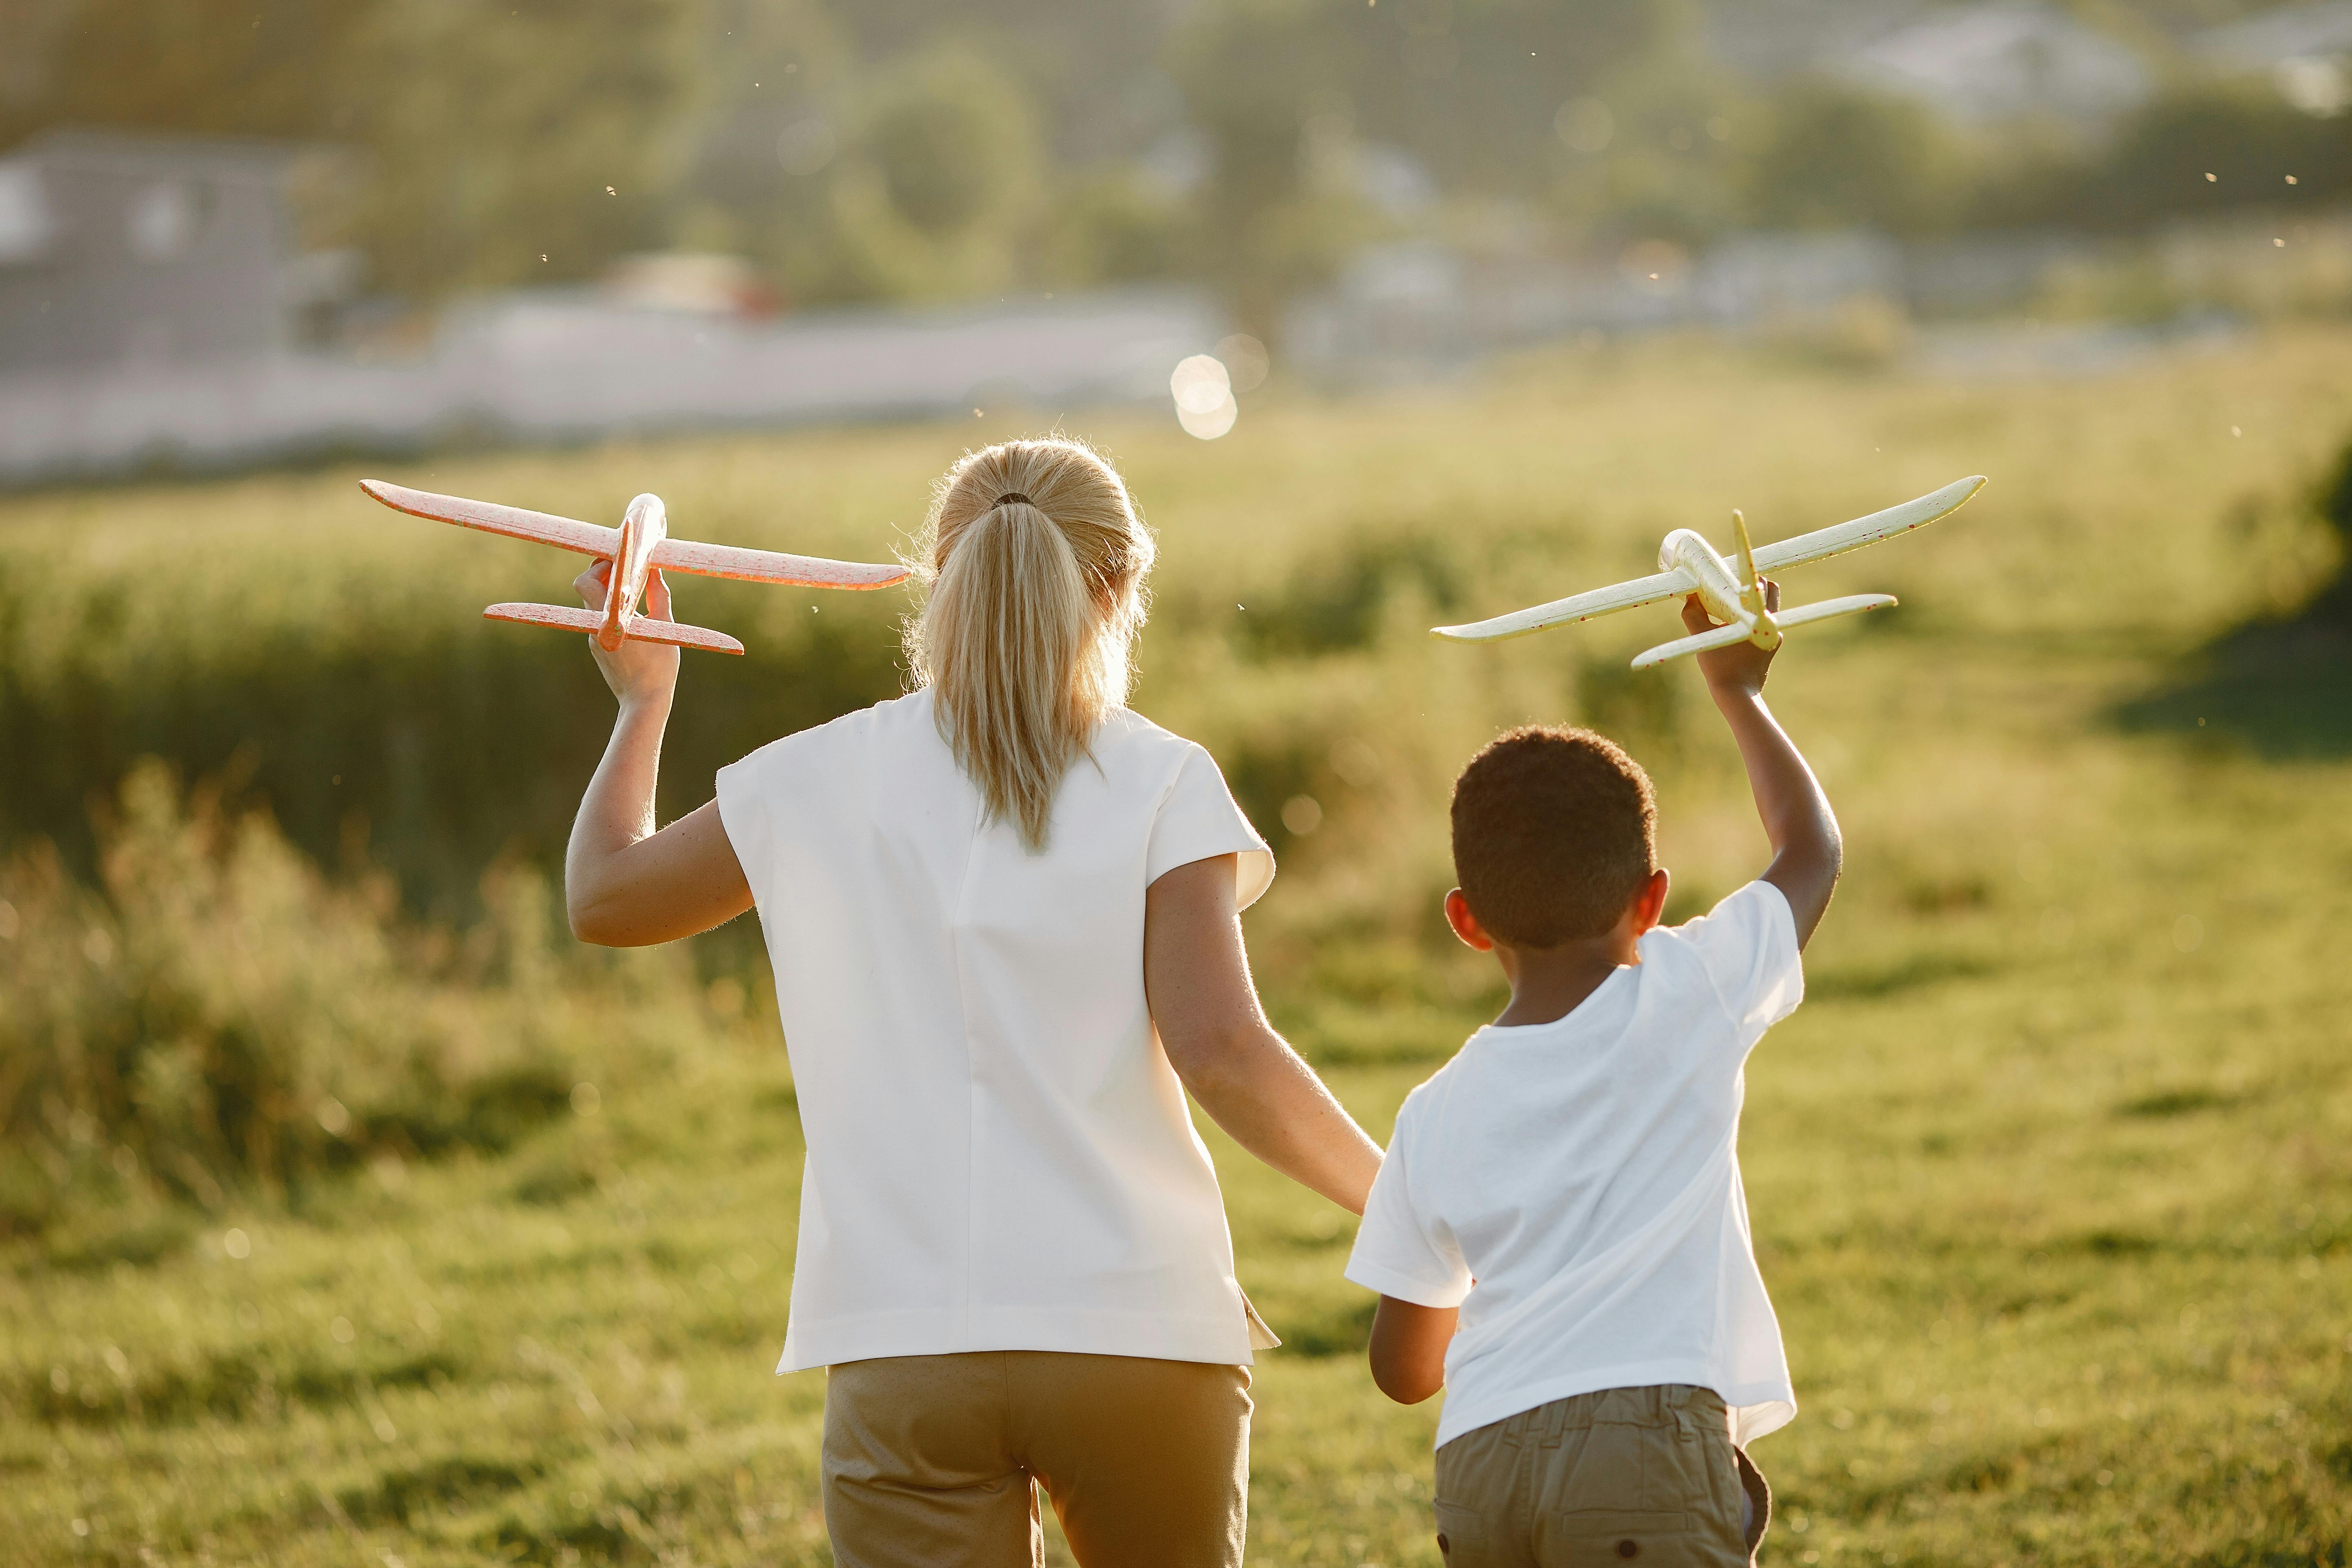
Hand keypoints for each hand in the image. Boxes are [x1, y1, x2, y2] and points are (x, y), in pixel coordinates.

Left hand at [574, 560, 680, 708]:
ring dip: (609, 593)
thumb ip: (658, 595)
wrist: (644, 702)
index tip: (619, 557)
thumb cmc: (660, 666)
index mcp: (609, 619)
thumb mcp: (665, 626)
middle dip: (603, 574)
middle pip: (586, 588)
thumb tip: (654, 570)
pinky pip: (600, 620)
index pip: (588, 581)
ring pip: (593, 604)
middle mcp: (595, 627)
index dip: (600, 564)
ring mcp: (592, 638)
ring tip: (634, 592)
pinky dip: (612, 612)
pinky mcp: (596, 648)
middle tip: (625, 570)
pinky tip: (633, 618)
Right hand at [1683, 577, 1779, 695]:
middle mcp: (1772, 624)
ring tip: (1729, 605)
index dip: (1746, 574)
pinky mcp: (1770, 647)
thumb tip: (1689, 597)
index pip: (1762, 584)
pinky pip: (1762, 623)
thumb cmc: (1721, 668)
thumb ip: (1693, 614)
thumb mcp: (1702, 637)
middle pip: (1770, 591)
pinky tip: (1731, 625)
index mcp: (1759, 618)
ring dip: (1751, 602)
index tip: (1729, 573)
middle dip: (1752, 585)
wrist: (1737, 697)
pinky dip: (1749, 619)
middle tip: (1731, 586)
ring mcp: (1773, 636)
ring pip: (1767, 608)